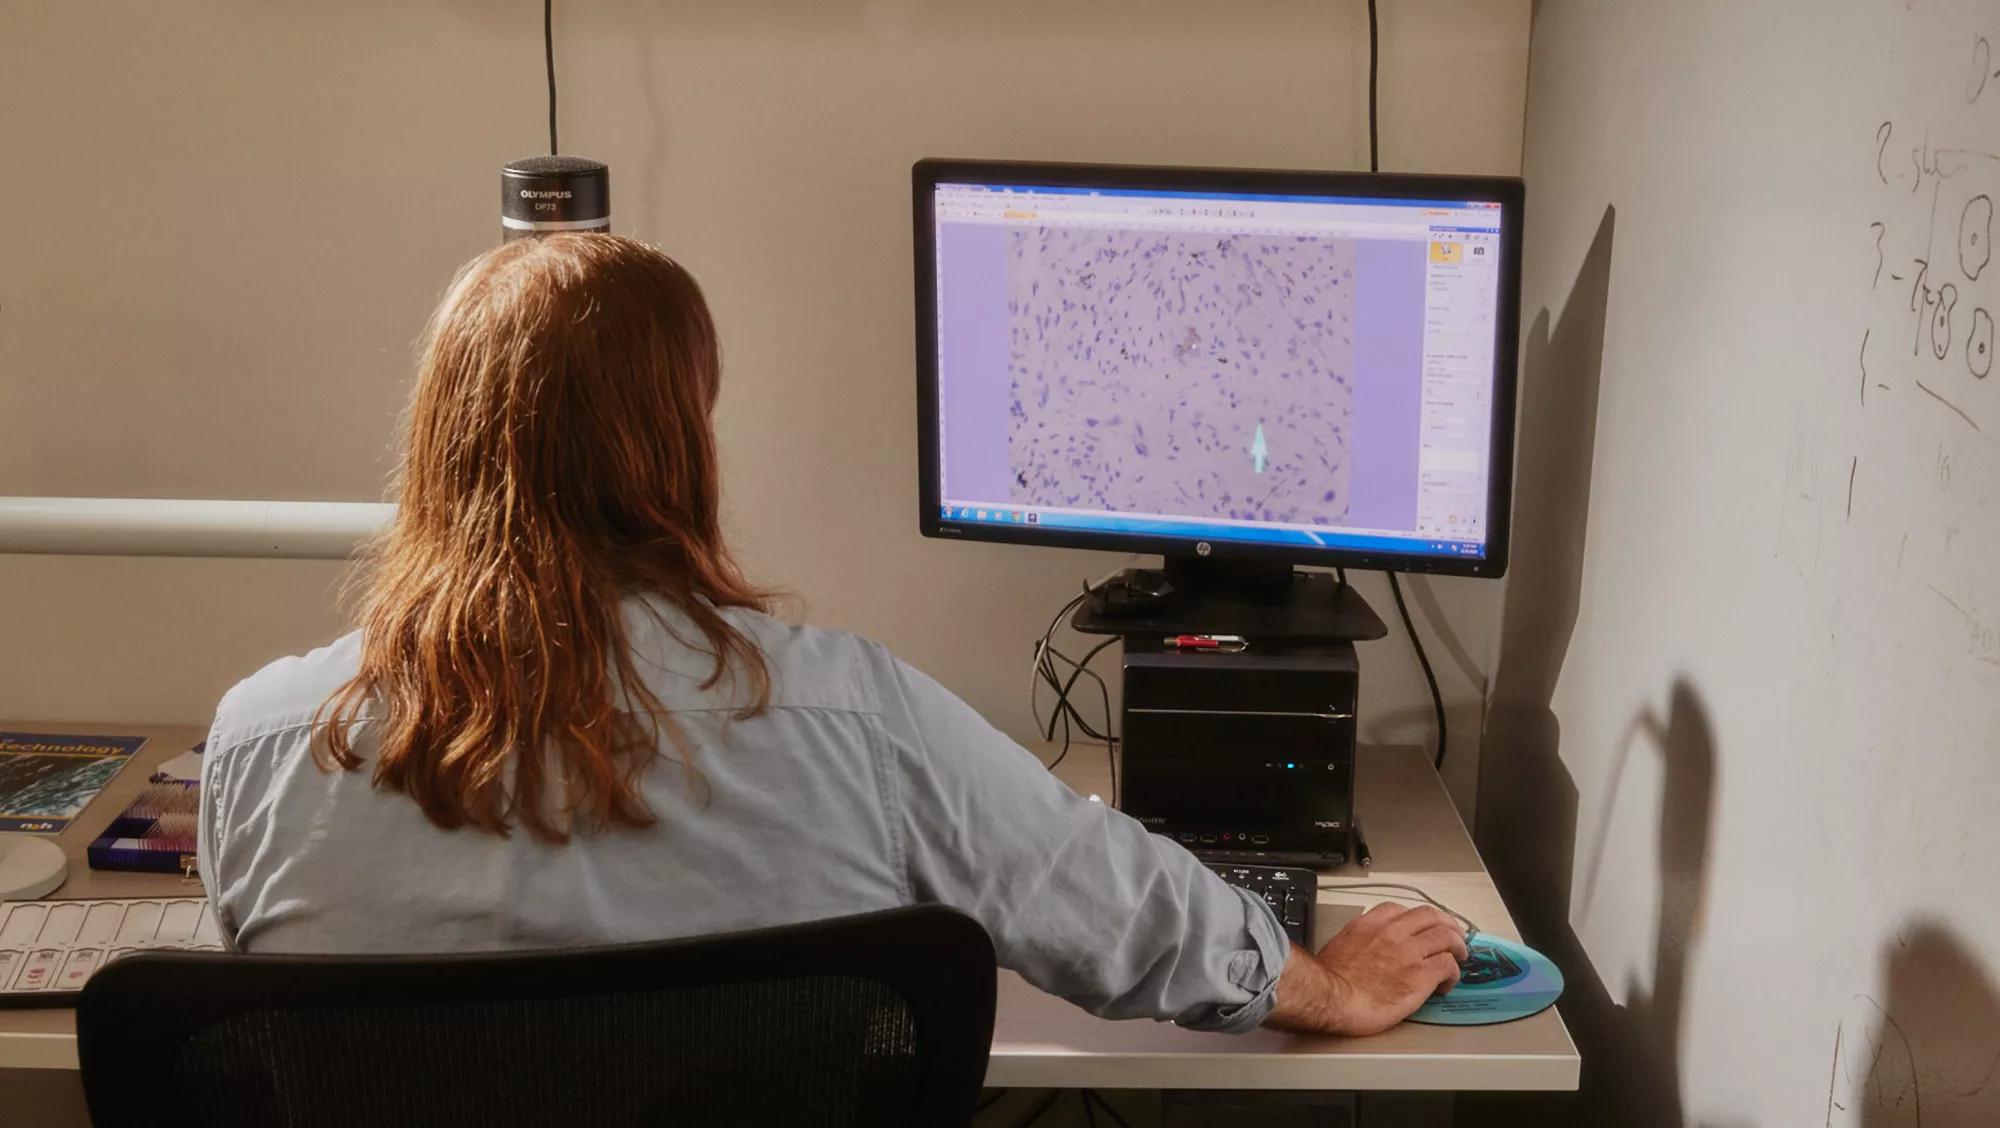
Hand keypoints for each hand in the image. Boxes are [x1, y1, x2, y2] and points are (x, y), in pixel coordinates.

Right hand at [1265, 903, 1468, 1035]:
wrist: (1333, 998)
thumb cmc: (1330, 981)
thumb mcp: (1338, 947)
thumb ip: (1356, 942)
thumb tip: (1361, 951)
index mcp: (1369, 924)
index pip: (1399, 909)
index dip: (1415, 918)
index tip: (1420, 927)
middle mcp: (1393, 931)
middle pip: (1430, 916)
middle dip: (1445, 924)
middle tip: (1452, 935)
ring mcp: (1410, 951)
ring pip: (1446, 936)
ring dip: (1457, 945)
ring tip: (1460, 956)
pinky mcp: (1423, 974)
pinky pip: (1448, 965)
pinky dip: (1452, 973)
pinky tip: (1447, 984)